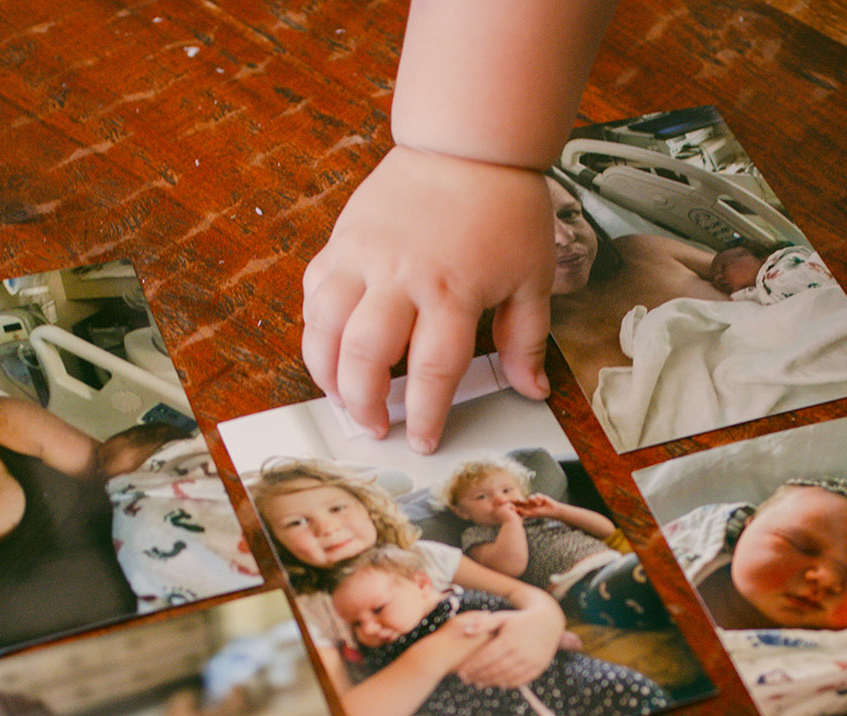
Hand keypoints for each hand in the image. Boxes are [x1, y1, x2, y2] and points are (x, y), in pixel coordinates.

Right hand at [302, 146, 555, 453]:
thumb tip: (532, 390)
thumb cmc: (505, 209)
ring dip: (326, 372)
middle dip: (364, 404)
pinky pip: (314, 292)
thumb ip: (526, 340)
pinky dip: (315, 327)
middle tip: (376, 426)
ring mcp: (364, 255)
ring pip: (323, 326)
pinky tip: (330, 348)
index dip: (427, 415)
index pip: (432, 370)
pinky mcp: (343, 238)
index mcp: (453, 290)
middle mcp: (401, 275)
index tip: (425, 441)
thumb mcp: (532, 278)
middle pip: (364, 356)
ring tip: (341, 396)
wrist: (468, 143)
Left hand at [454, 607, 561, 688]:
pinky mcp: (538, 668)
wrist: (548, 622)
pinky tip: (497, 684)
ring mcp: (531, 662)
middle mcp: (520, 652)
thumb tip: (466, 630)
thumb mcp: (503, 617)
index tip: (461, 671)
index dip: (473, 666)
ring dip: (491, 682)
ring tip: (478, 683)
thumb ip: (484, 623)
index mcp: (509, 640)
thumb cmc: (520, 619)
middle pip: (495, 670)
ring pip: (506, 677)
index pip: (486, 657)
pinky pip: (520, 680)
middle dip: (479, 676)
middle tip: (466, 680)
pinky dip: (507, 684)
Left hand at [512, 492, 560, 518]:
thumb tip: (514, 509)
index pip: (520, 505)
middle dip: (521, 500)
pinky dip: (538, 498)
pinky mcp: (539, 496)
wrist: (551, 510)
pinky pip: (536, 494)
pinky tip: (542, 501)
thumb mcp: (531, 513)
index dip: (516, 504)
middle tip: (519, 500)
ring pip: (530, 497)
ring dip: (534, 500)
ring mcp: (534, 499)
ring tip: (538, 504)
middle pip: (523, 500)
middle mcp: (530, 503)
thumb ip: (522, 511)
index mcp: (527, 508)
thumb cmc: (541, 513)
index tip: (512, 503)